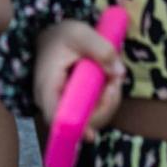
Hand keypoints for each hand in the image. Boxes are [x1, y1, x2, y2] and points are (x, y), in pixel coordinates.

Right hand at [34, 18, 123, 134]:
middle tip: (115, 82)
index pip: (56, 120)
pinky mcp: (75, 106)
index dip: (76, 129)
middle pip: (80, 124)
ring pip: (91, 120)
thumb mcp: (80, 33)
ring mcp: (64, 107)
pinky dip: (107, 100)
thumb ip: (101, 49)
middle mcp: (52, 104)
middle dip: (104, 107)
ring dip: (109, 102)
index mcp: (47, 88)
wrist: (53, 35)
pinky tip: (109, 82)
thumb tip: (119, 73)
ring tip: (113, 75)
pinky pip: (94, 112)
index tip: (92, 133)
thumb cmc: (62, 35)